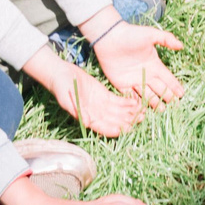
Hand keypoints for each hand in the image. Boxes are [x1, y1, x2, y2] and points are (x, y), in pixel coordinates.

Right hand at [22, 49, 140, 138]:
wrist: (60, 74)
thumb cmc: (60, 87)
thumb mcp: (66, 99)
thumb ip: (76, 110)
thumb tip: (87, 123)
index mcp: (88, 118)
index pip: (105, 128)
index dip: (117, 130)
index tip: (128, 129)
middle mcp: (97, 114)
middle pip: (116, 122)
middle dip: (129, 122)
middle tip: (142, 118)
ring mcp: (102, 105)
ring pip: (120, 113)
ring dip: (131, 113)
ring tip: (144, 111)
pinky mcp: (104, 96)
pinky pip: (118, 102)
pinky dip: (128, 103)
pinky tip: (137, 102)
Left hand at [90, 20, 185, 108]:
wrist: (108, 38)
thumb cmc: (130, 35)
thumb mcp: (150, 35)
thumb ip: (166, 39)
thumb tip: (181, 46)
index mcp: (154, 64)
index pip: (168, 78)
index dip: (175, 86)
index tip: (182, 94)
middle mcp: (146, 74)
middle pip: (160, 88)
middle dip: (167, 97)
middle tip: (174, 105)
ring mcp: (134, 80)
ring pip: (147, 95)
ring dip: (154, 103)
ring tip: (161, 110)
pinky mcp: (122, 84)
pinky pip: (131, 96)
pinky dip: (137, 103)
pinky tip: (143, 109)